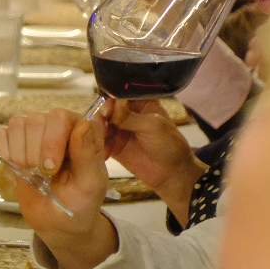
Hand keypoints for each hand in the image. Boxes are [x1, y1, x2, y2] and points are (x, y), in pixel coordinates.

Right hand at [0, 110, 116, 268]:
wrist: (58, 222)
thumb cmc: (80, 203)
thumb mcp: (91, 184)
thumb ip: (88, 155)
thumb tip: (81, 125)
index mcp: (82, 132)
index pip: (62, 117)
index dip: (54, 139)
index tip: (52, 167)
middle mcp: (58, 127)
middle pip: (37, 119)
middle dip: (35, 151)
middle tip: (43, 175)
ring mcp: (34, 134)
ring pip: (17, 124)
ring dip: (20, 153)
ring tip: (31, 172)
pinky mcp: (14, 144)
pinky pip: (1, 134)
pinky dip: (5, 152)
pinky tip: (17, 167)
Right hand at [103, 99, 203, 223]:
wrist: (171, 173)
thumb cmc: (169, 145)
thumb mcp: (152, 126)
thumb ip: (129, 116)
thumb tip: (110, 105)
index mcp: (140, 103)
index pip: (120, 94)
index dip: (110, 99)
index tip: (108, 109)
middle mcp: (127, 113)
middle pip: (106, 108)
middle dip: (101, 115)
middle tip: (102, 125)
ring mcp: (119, 129)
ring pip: (100, 123)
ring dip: (98, 130)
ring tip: (102, 139)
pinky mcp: (113, 145)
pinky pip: (99, 140)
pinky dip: (98, 144)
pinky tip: (104, 152)